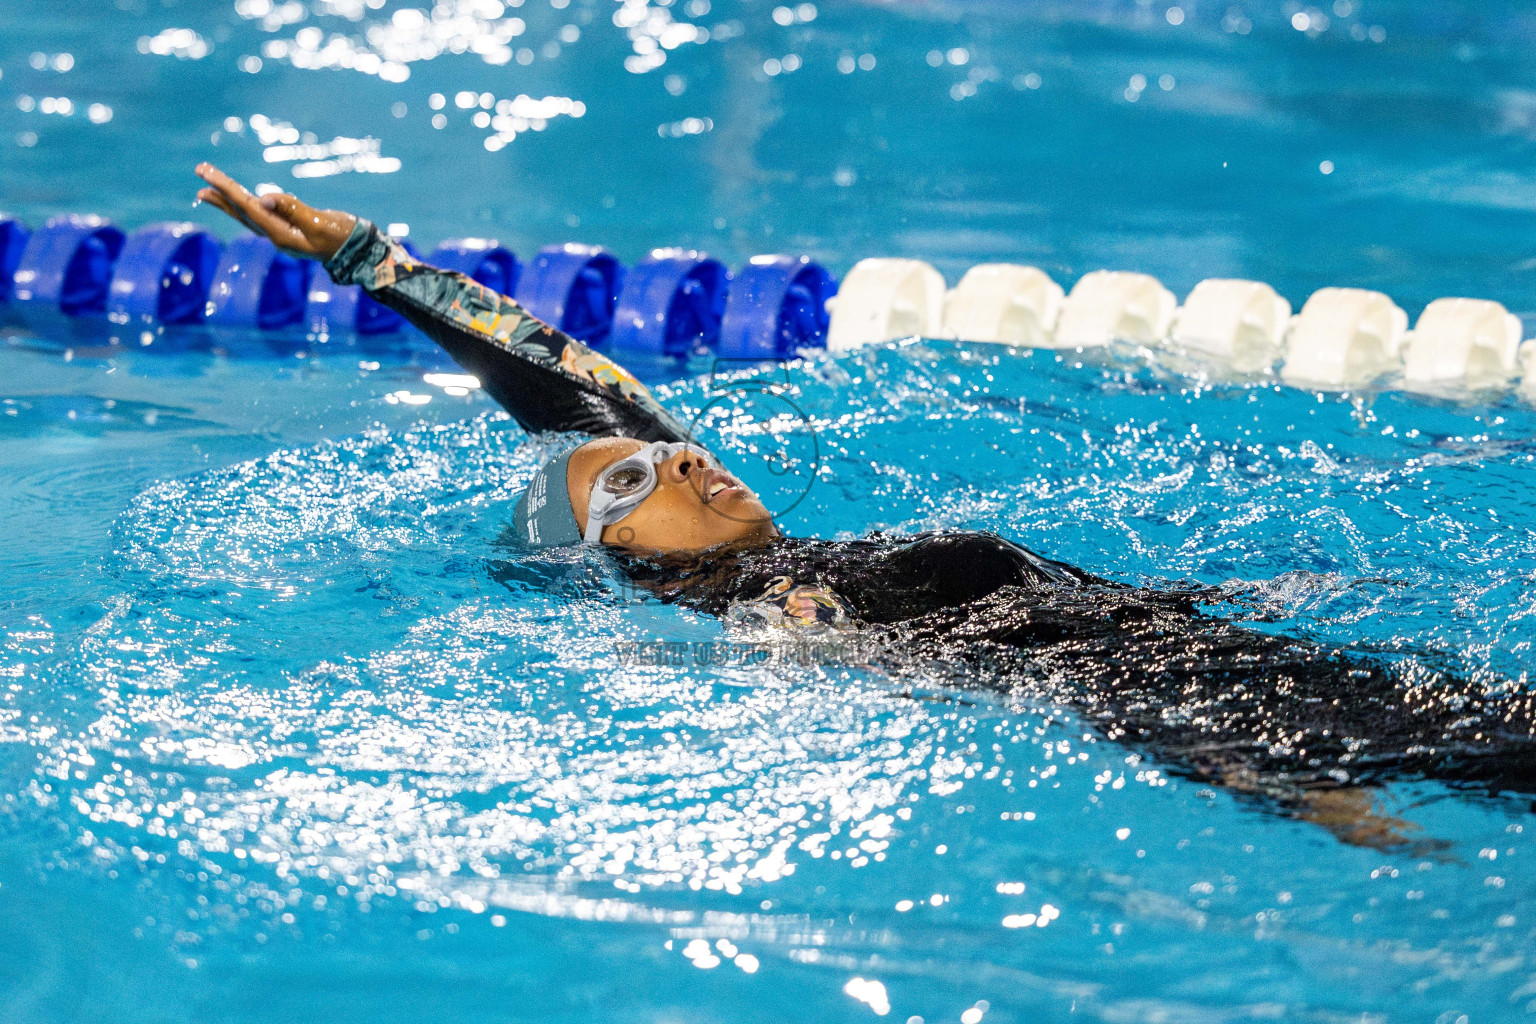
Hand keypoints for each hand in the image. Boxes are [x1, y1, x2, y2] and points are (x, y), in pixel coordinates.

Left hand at [194, 162, 356, 260]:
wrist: (359, 254)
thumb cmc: (344, 238)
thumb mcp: (321, 224)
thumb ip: (294, 210)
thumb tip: (264, 198)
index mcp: (281, 235)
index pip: (247, 207)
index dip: (226, 189)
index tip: (207, 174)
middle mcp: (275, 236)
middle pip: (241, 211)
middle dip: (219, 193)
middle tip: (199, 173)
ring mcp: (281, 234)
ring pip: (247, 215)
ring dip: (226, 201)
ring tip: (204, 191)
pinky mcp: (288, 229)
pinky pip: (260, 216)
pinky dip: (244, 205)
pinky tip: (238, 200)